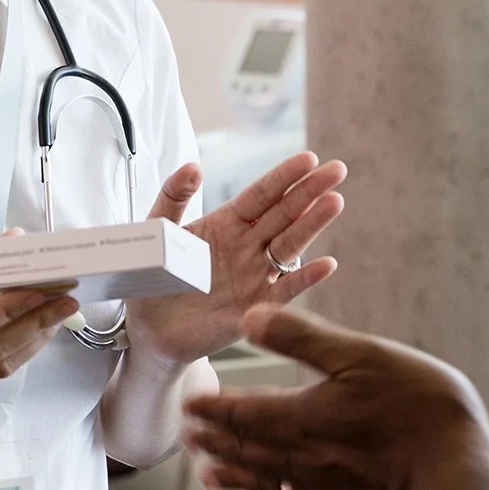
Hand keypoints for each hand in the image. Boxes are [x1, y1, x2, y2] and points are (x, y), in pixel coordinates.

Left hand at [126, 152, 348, 364]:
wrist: (151, 330)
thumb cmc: (154, 278)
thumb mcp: (158, 232)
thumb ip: (172, 198)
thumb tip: (193, 166)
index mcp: (227, 223)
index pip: (261, 195)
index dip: (283, 177)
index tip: (308, 159)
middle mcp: (248, 246)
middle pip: (284, 214)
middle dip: (310, 191)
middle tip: (336, 170)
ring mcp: (256, 275)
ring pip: (290, 245)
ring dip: (312, 224)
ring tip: (334, 202)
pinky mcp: (256, 307)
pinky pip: (285, 290)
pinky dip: (305, 278)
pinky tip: (326, 264)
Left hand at [183, 306, 488, 489]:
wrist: (458, 482)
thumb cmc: (414, 411)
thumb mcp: (359, 356)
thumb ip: (302, 338)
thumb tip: (251, 315)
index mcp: (297, 419)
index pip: (239, 414)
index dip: (212, 409)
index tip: (190, 404)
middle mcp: (299, 459)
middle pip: (244, 451)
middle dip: (214, 442)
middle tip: (189, 437)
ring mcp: (323, 489)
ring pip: (264, 482)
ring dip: (234, 477)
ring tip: (210, 477)